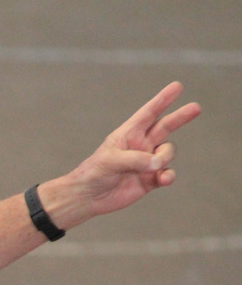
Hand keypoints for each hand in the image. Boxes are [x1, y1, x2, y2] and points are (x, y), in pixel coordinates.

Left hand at [50, 81, 200, 228]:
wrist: (87, 197)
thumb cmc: (93, 173)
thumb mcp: (110, 161)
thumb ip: (135, 159)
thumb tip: (158, 164)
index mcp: (128, 134)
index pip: (148, 113)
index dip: (162, 100)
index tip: (177, 86)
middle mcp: (140, 145)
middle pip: (166, 127)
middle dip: (180, 117)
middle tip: (196, 107)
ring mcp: (147, 162)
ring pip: (168, 152)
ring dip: (165, 157)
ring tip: (155, 166)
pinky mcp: (150, 179)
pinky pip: (167, 174)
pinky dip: (169, 176)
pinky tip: (164, 179)